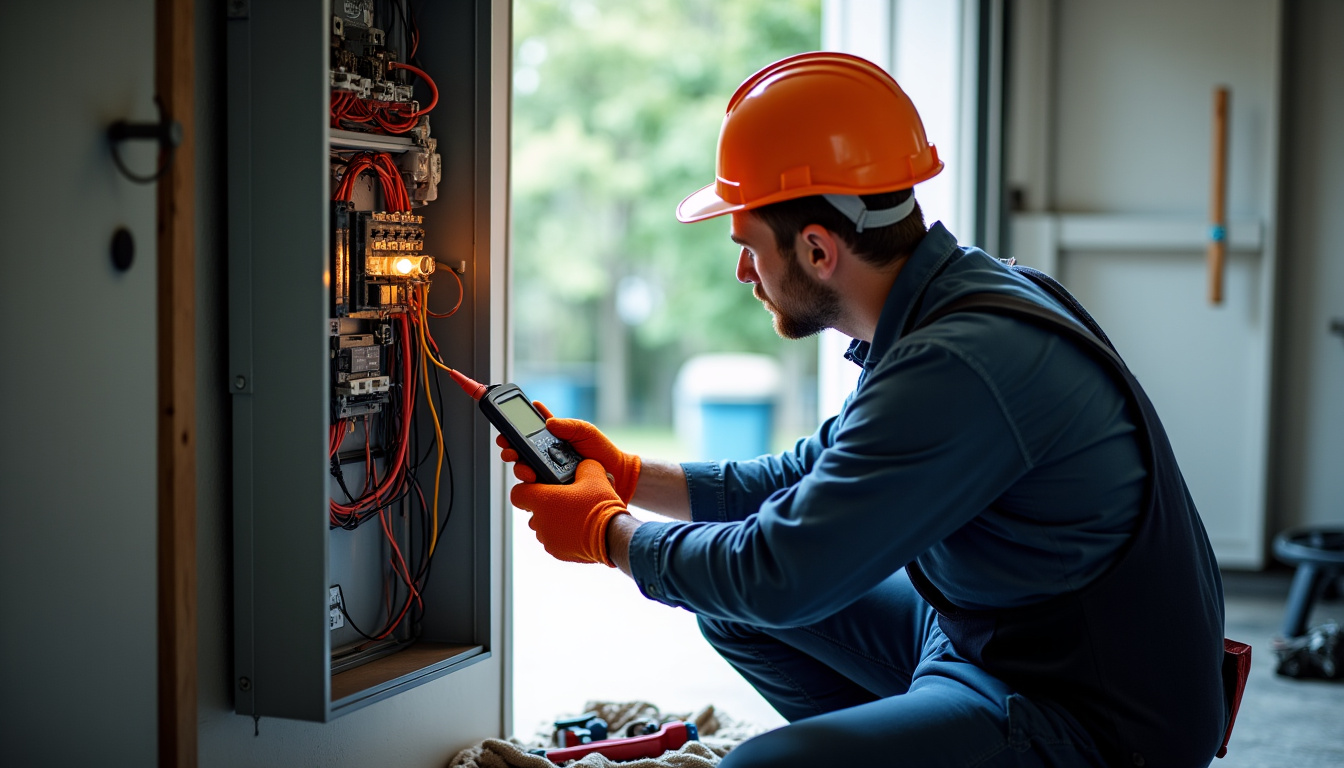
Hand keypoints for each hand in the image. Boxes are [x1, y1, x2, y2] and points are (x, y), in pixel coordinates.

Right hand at [496, 407, 640, 503]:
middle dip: (510, 453)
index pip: (525, 434)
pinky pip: (537, 494)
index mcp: (550, 440)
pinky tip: (531, 492)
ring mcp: (549, 475)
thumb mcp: (586, 431)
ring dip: (520, 472)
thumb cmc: (601, 451)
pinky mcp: (554, 492)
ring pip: (525, 474)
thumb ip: (568, 425)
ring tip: (527, 472)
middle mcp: (546, 458)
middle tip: (510, 453)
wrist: (618, 475)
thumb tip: (548, 422)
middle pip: (519, 455)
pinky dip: (531, 494)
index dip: (511, 433)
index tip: (504, 432)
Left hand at [510, 459, 628, 565]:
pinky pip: (555, 540)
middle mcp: (539, 522)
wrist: (613, 535)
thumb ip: (582, 466)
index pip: (517, 494)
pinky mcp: (558, 553)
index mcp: (541, 500)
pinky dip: (563, 535)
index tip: (538, 487)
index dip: (526, 489)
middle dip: (546, 505)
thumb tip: (582, 466)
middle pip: (533, 510)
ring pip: (544, 526)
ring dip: (554, 521)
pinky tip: (581, 529)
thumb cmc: (600, 505)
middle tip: (566, 500)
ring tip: (576, 515)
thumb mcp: (594, 474)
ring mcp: (547, 540)